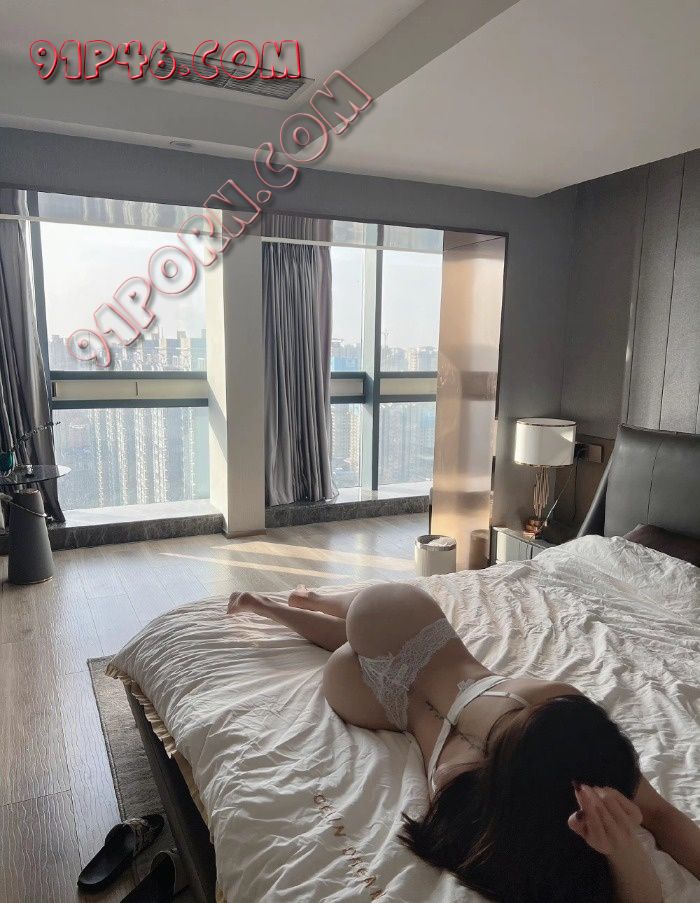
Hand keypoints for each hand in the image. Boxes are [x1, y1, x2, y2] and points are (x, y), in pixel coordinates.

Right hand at [569, 785, 662, 902]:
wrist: (629, 856)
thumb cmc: (603, 843)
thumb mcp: (589, 839)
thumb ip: (580, 828)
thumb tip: (574, 817)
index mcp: (602, 841)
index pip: (593, 818)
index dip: (586, 803)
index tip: (578, 789)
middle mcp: (616, 834)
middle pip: (602, 808)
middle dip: (591, 795)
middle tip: (582, 786)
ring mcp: (628, 827)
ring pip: (612, 803)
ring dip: (600, 793)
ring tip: (592, 789)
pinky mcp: (636, 820)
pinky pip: (621, 800)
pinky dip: (612, 793)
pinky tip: (605, 791)